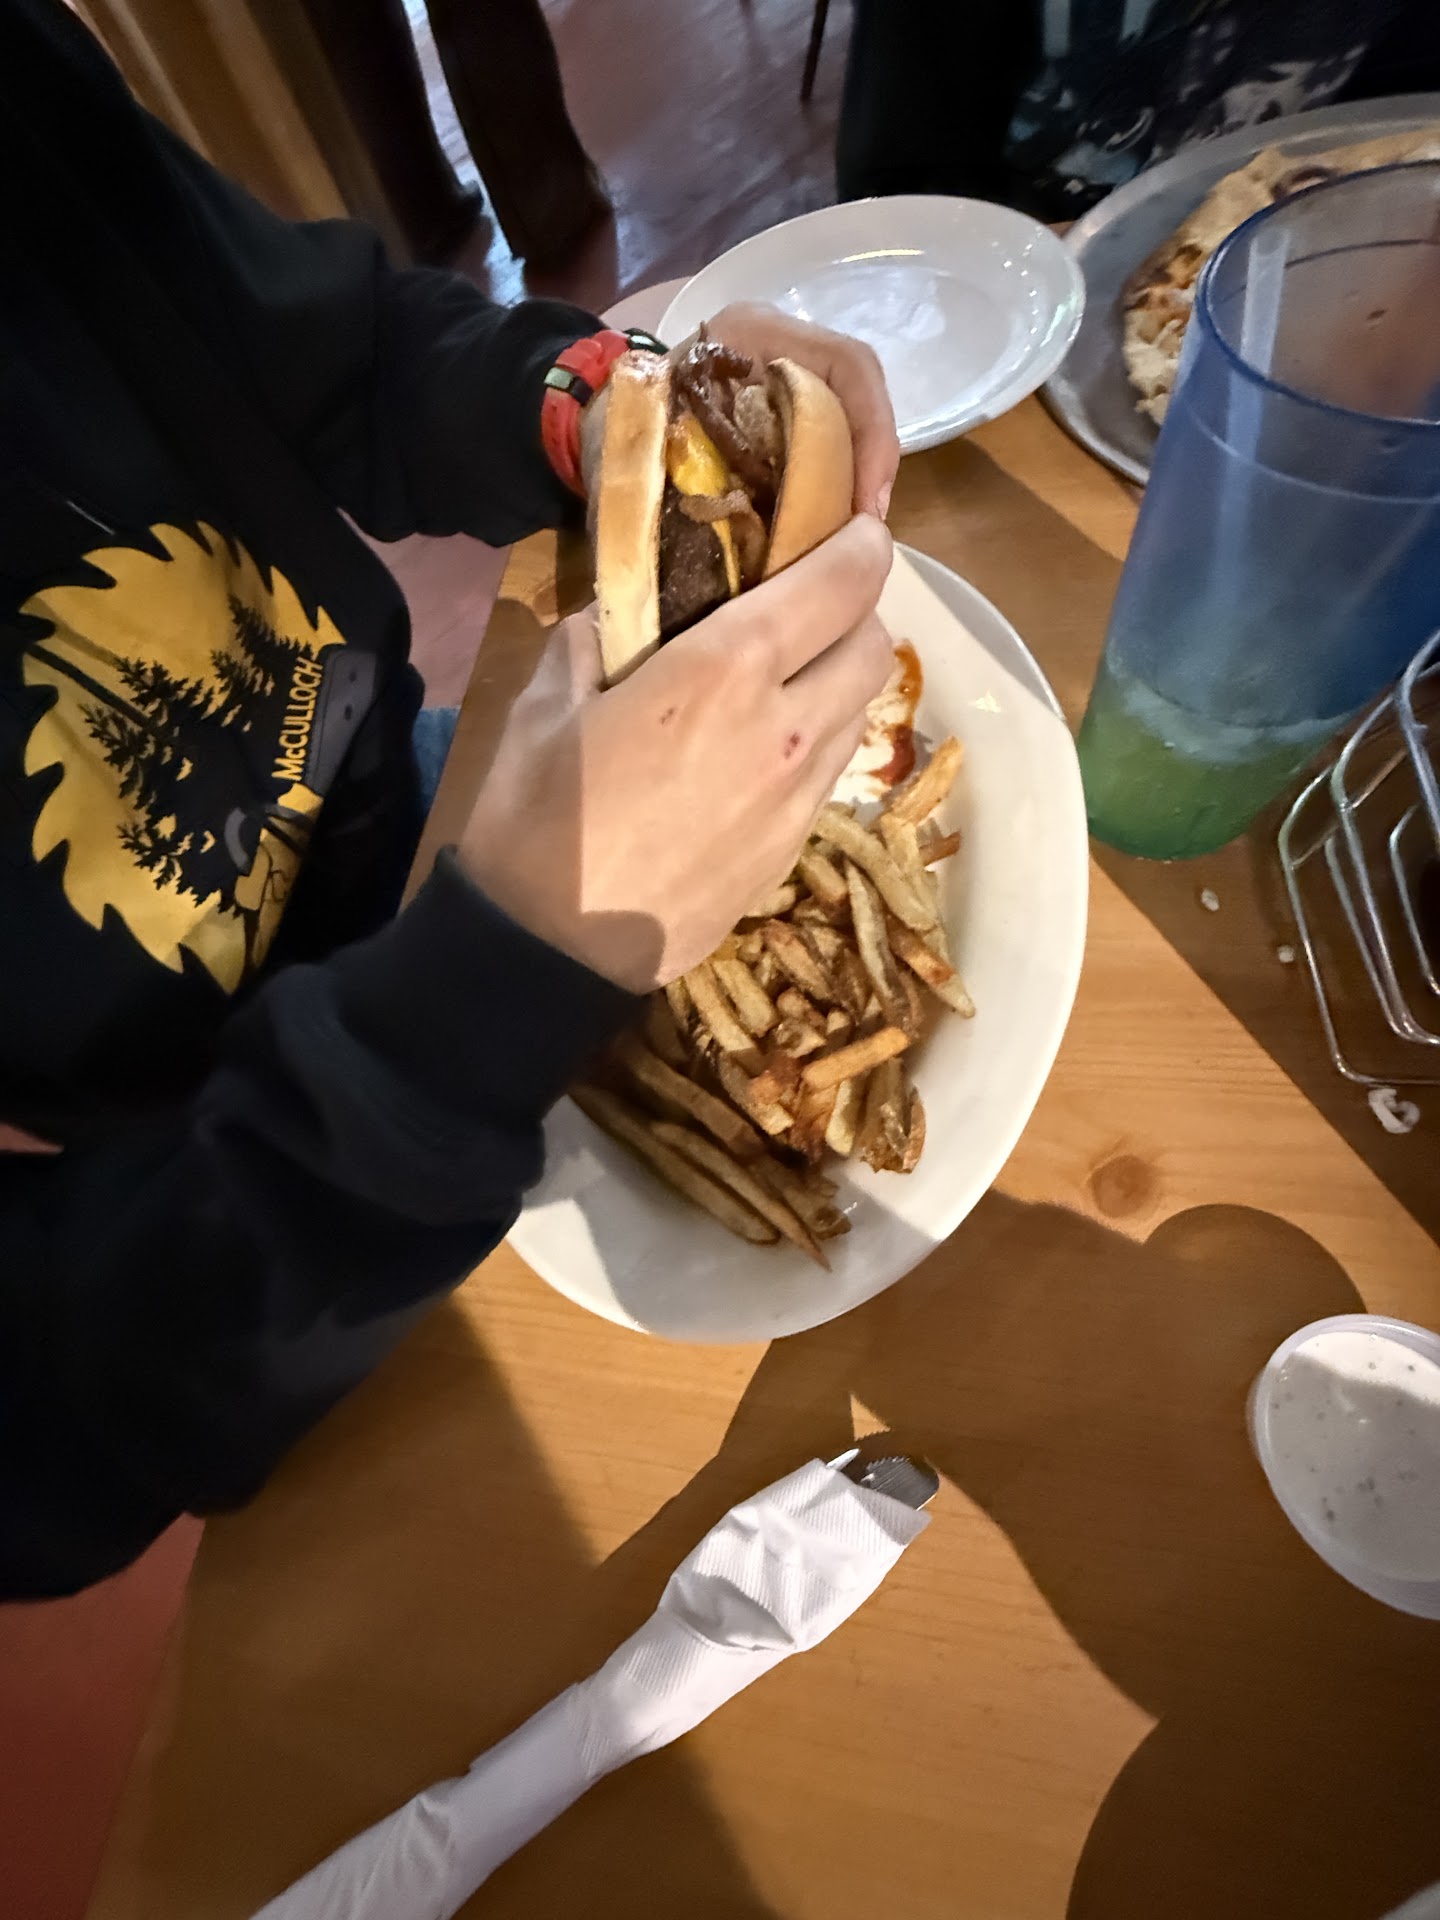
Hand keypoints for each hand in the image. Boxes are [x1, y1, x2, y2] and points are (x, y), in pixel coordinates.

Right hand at [457, 515, 893, 991]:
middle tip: (809, 601)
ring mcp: (799, 797)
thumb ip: (603, 633)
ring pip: (863, 708)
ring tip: (786, 672)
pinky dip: (818, 737)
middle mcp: (787, 726)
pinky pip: (832, 770)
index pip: (843, 581)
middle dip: (855, 608)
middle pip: (874, 641)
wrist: (551, 951)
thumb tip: (632, 603)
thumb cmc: (537, 816)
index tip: (851, 525)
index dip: (861, 541)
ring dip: (839, 676)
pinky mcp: (793, 850)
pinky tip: (763, 745)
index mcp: (727, 669)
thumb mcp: (547, 699)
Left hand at [578, 305, 899, 518]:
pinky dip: (832, 493)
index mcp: (753, 333)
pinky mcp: (784, 419)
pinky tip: (825, 536)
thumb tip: (752, 524)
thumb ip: (704, 462)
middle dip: (869, 469)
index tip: (865, 509)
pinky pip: (826, 452)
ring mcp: (785, 382)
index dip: (872, 434)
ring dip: (854, 486)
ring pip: (849, 430)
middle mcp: (780, 348)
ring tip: (849, 542)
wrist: (593, 424)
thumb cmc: (622, 426)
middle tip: (863, 536)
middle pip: (857, 400)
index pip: (847, 365)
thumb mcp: (659, 435)